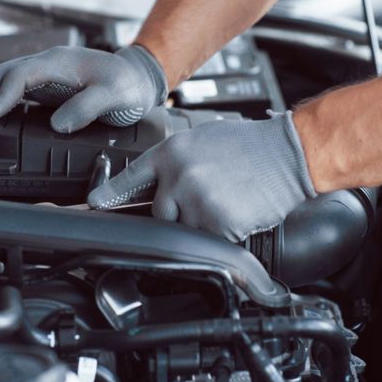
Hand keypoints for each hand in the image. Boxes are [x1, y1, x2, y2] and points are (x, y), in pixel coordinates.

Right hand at [0, 45, 167, 132]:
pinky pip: (17, 88)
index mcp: (61, 62)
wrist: (140, 79)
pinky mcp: (49, 86)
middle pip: (6, 73)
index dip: (3, 94)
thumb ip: (88, 107)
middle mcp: (49, 64)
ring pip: (8, 79)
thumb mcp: (115, 95)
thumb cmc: (129, 85)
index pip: (22, 75)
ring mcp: (47, 74)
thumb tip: (59, 124)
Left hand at [88, 112, 316, 240]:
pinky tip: (238, 210)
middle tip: (209, 196)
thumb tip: (156, 182)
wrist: (289, 153)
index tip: (92, 205)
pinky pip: (211, 240)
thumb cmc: (251, 145)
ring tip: (227, 199)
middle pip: (159, 214)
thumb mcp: (202, 140)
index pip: (129, 179)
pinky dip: (224, 233)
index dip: (108, 195)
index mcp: (171, 152)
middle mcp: (179, 176)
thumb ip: (175, 161)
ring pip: (186, 230)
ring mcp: (197, 201)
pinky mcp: (218, 224)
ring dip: (203, 223)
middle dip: (178, 212)